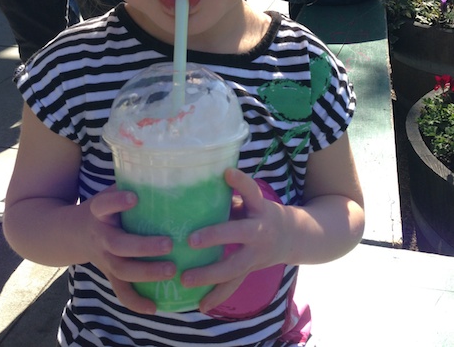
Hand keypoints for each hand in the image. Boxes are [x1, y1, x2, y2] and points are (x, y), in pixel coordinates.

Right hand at [83, 186, 174, 313]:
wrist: (71, 232)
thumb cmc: (104, 206)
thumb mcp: (110, 191)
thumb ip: (133, 182)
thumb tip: (169, 170)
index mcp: (99, 211)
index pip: (104, 205)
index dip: (117, 201)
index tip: (134, 197)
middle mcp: (100, 235)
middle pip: (119, 245)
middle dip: (144, 247)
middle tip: (169, 243)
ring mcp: (104, 257)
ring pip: (122, 270)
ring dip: (147, 272)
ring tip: (172, 270)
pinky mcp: (108, 273)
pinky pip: (120, 291)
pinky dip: (136, 301)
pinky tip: (155, 307)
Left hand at [181, 169, 287, 312]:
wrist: (293, 237)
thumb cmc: (260, 212)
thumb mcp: (252, 201)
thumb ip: (230, 200)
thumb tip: (194, 192)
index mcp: (260, 208)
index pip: (252, 191)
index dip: (241, 182)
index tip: (227, 172)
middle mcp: (260, 231)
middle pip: (238, 233)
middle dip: (215, 237)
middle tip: (191, 240)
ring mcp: (256, 254)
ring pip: (233, 266)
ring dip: (208, 274)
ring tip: (185, 279)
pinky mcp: (251, 269)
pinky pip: (234, 285)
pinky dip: (217, 296)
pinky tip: (201, 306)